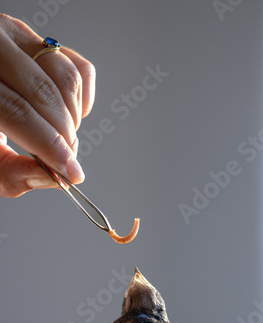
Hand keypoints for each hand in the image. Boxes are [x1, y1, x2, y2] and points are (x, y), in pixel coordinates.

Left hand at [0, 13, 94, 197]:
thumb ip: (10, 172)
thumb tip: (50, 178)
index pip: (18, 111)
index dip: (49, 144)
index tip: (70, 171)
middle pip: (44, 94)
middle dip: (64, 135)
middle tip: (67, 162)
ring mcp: (17, 36)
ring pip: (66, 77)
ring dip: (73, 118)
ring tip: (61, 139)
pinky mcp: (37, 38)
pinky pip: (77, 65)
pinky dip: (82, 96)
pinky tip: (69, 115)